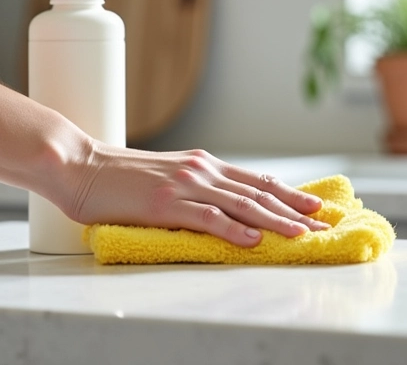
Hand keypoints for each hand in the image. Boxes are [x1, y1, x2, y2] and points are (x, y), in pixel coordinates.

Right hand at [68, 145, 329, 246]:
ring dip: (275, 220)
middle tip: (324, 222)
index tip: (315, 206)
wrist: (82, 166)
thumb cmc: (121, 177)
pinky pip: (206, 218)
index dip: (288, 194)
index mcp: (203, 165)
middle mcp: (201, 170)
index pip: (255, 181)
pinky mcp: (164, 203)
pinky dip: (233, 230)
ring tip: (303, 234)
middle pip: (257, 192)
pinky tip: (253, 240)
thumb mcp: (168, 177)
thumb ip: (197, 188)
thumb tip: (226, 208)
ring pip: (240, 204)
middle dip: (294, 208)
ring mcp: (184, 185)